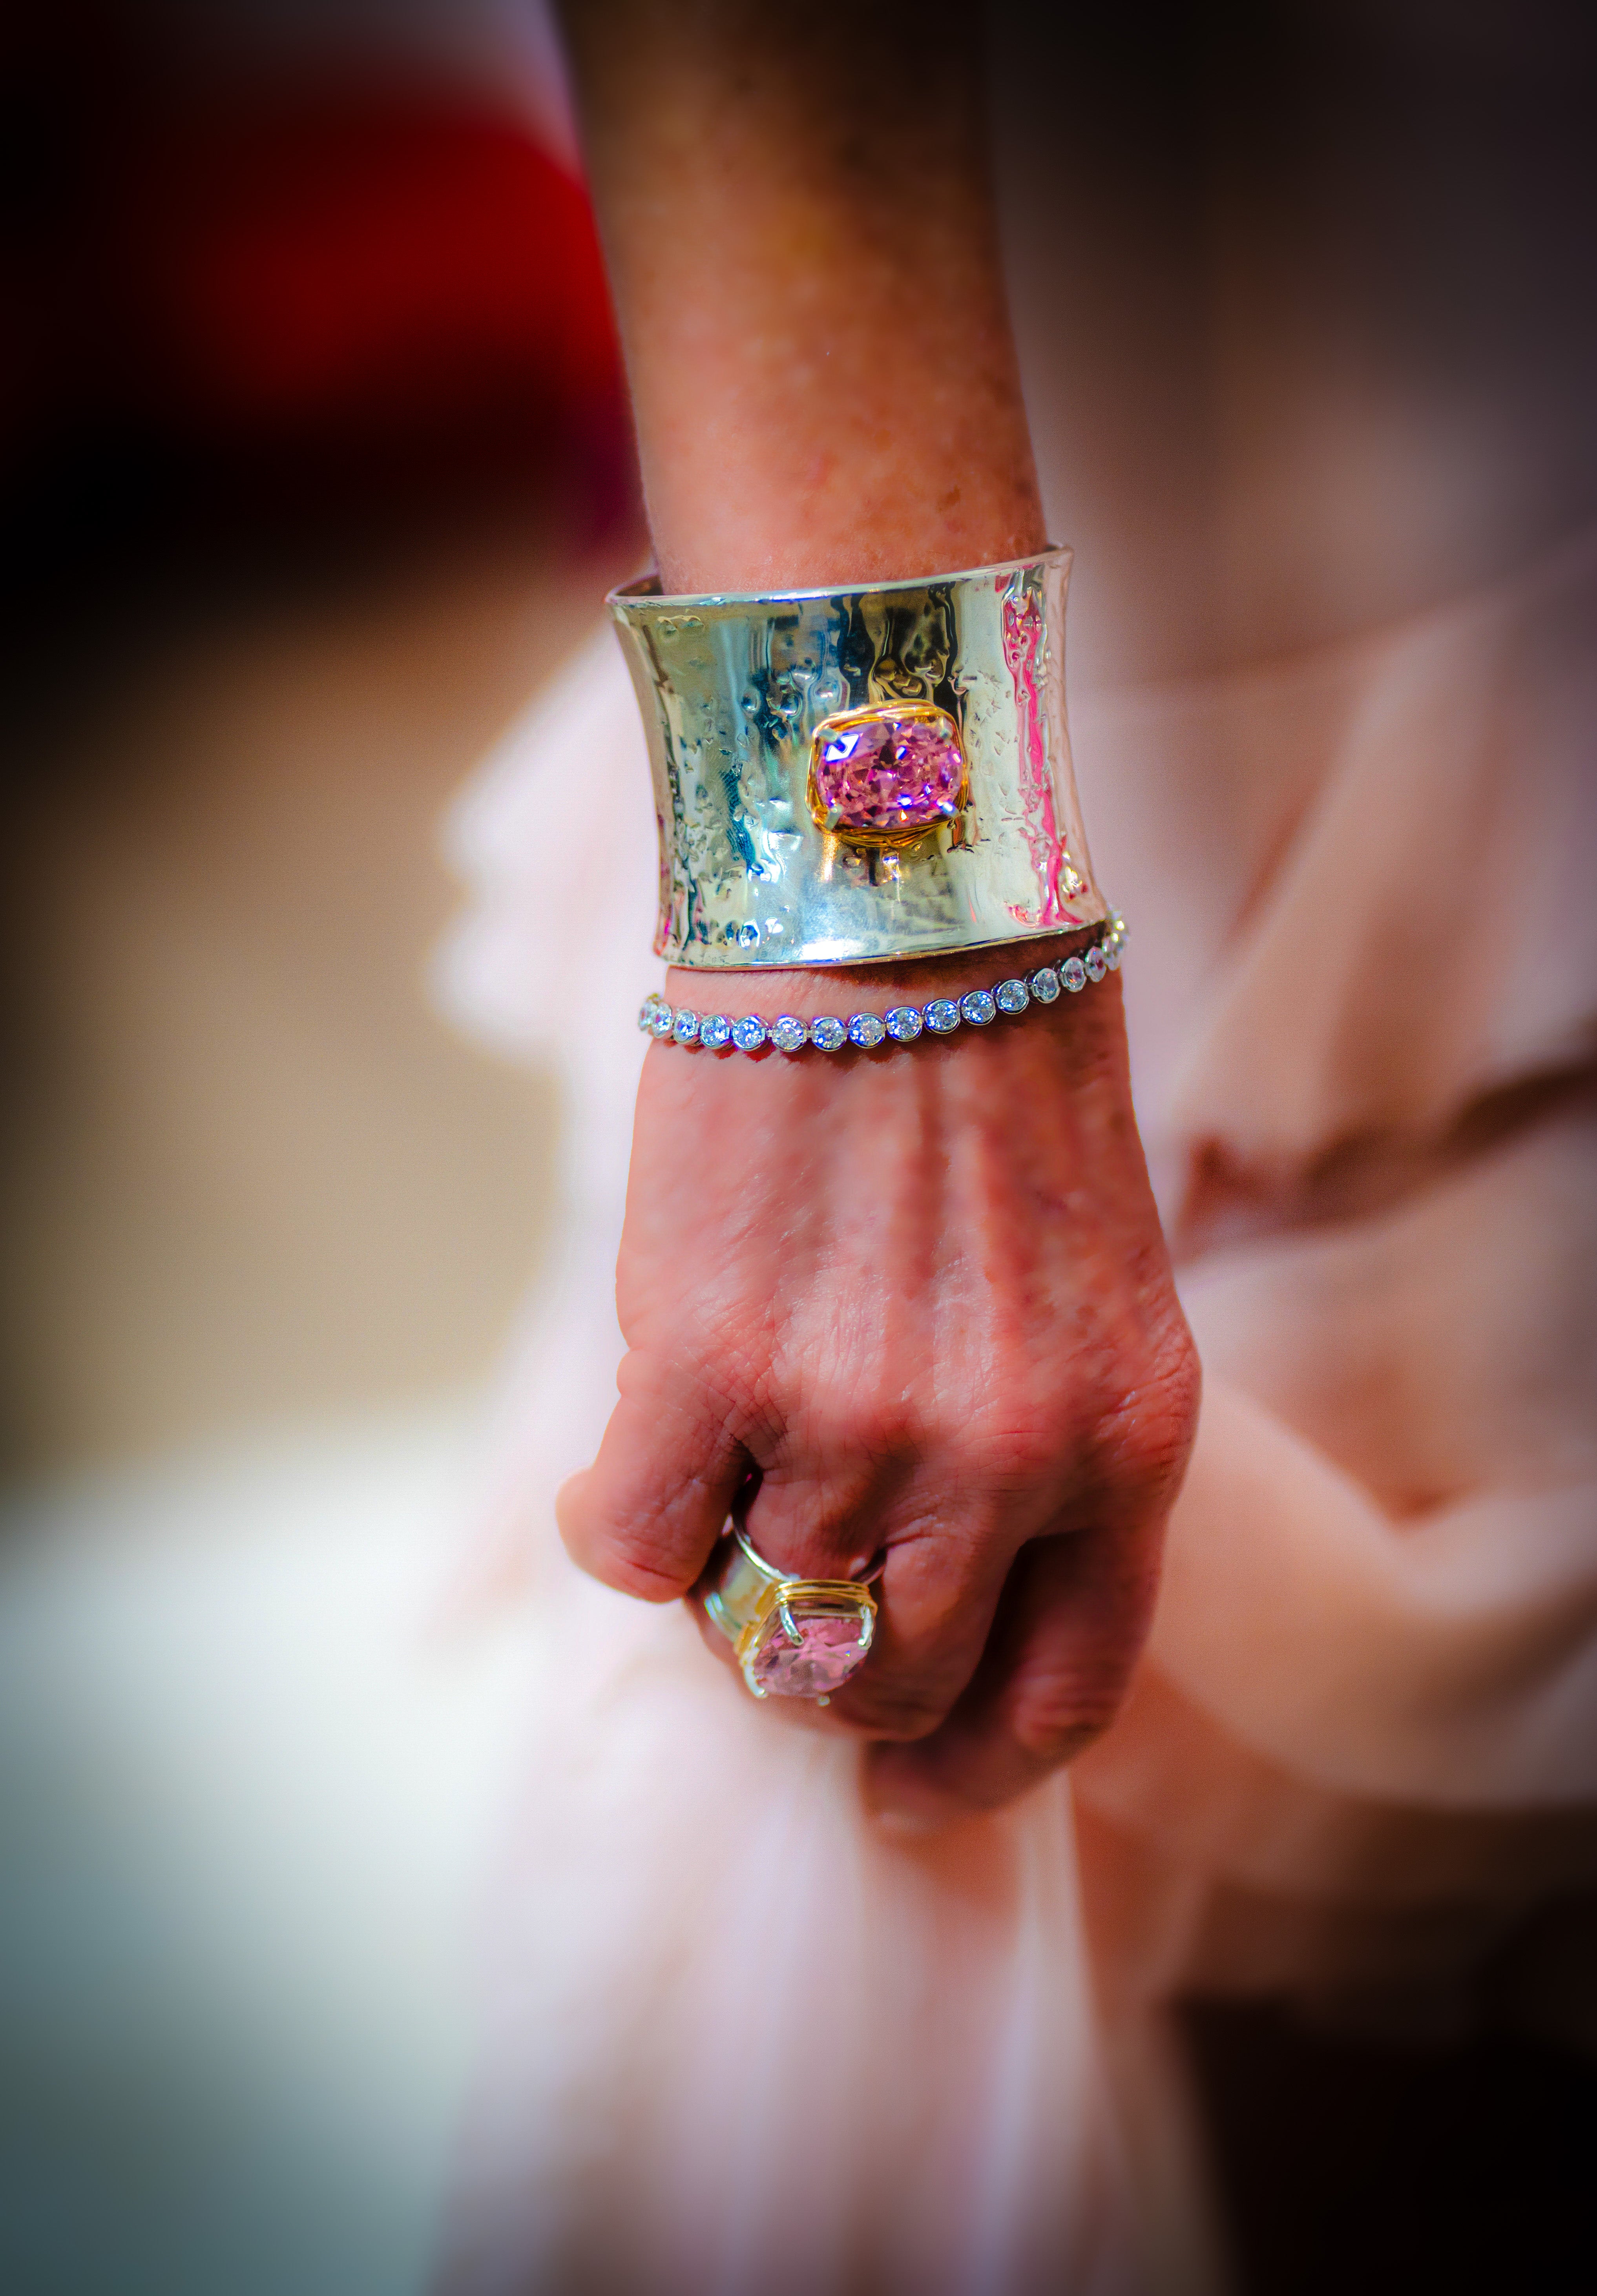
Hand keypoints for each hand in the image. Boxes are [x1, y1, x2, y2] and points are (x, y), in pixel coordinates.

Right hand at [558, 943, 1198, 1815]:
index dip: (976, 1770)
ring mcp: (851, 1420)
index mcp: (1123, 1441)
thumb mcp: (1086, 1294)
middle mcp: (1001, 1457)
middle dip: (829, 1676)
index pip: (1061, 1694)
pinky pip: (634, 1549)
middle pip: (890, 1683)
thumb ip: (1034, 1455)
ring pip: (755, 1615)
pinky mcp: (706, 1364)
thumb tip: (907, 1600)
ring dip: (722, 1569)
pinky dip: (620, 1525)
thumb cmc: (995, 1088)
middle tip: (783, 1609)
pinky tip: (634, 1452)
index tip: (911, 1790)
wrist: (897, 915)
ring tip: (719, 1463)